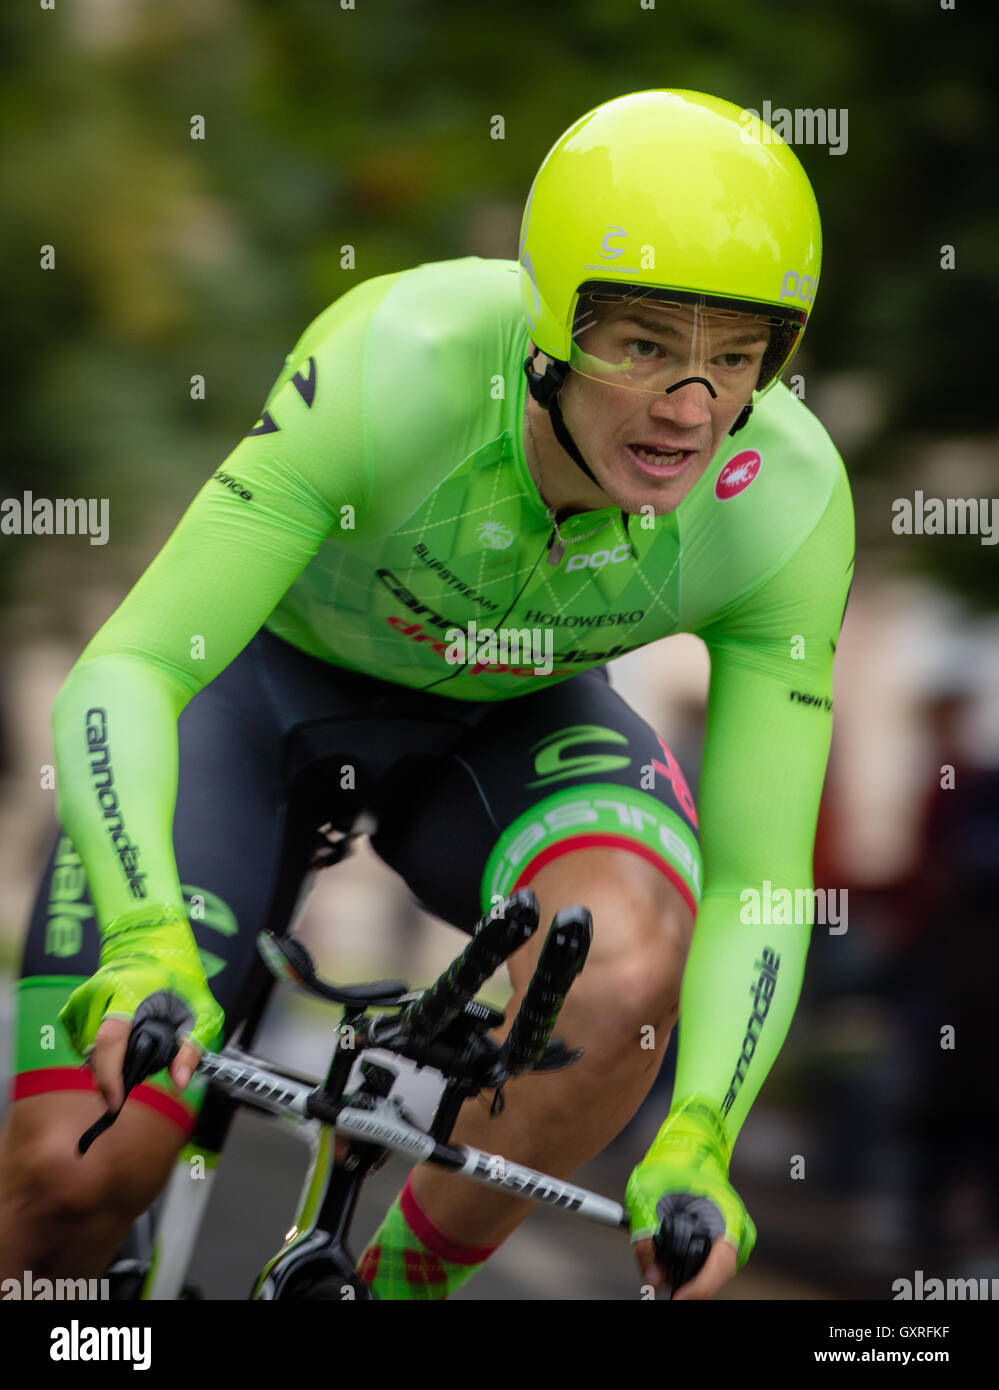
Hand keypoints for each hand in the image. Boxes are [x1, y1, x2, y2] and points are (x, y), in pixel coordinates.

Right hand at [59, 904, 224, 1111]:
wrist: (153, 946)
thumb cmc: (179, 978)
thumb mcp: (201, 1010)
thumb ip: (192, 1045)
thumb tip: (180, 1081)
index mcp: (129, 990)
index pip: (111, 1039)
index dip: (110, 1075)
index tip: (116, 1101)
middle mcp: (99, 993)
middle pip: (94, 1052)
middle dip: (113, 1075)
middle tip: (138, 1072)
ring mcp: (82, 999)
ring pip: (85, 1052)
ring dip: (106, 1063)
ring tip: (134, 1049)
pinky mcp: (73, 1007)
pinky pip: (79, 1044)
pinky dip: (96, 1052)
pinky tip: (118, 1044)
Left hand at [625, 1093, 755, 1299]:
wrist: (687, 1146)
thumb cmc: (672, 1163)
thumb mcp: (646, 1196)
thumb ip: (646, 1241)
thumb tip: (651, 1280)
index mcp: (727, 1216)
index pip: (720, 1266)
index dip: (698, 1288)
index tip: (676, 1297)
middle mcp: (736, 1229)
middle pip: (714, 1274)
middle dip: (686, 1283)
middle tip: (657, 1279)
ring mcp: (732, 1235)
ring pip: (709, 1272)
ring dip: (686, 1274)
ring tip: (659, 1266)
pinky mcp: (722, 1239)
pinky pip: (707, 1263)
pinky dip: (688, 1266)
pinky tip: (669, 1260)